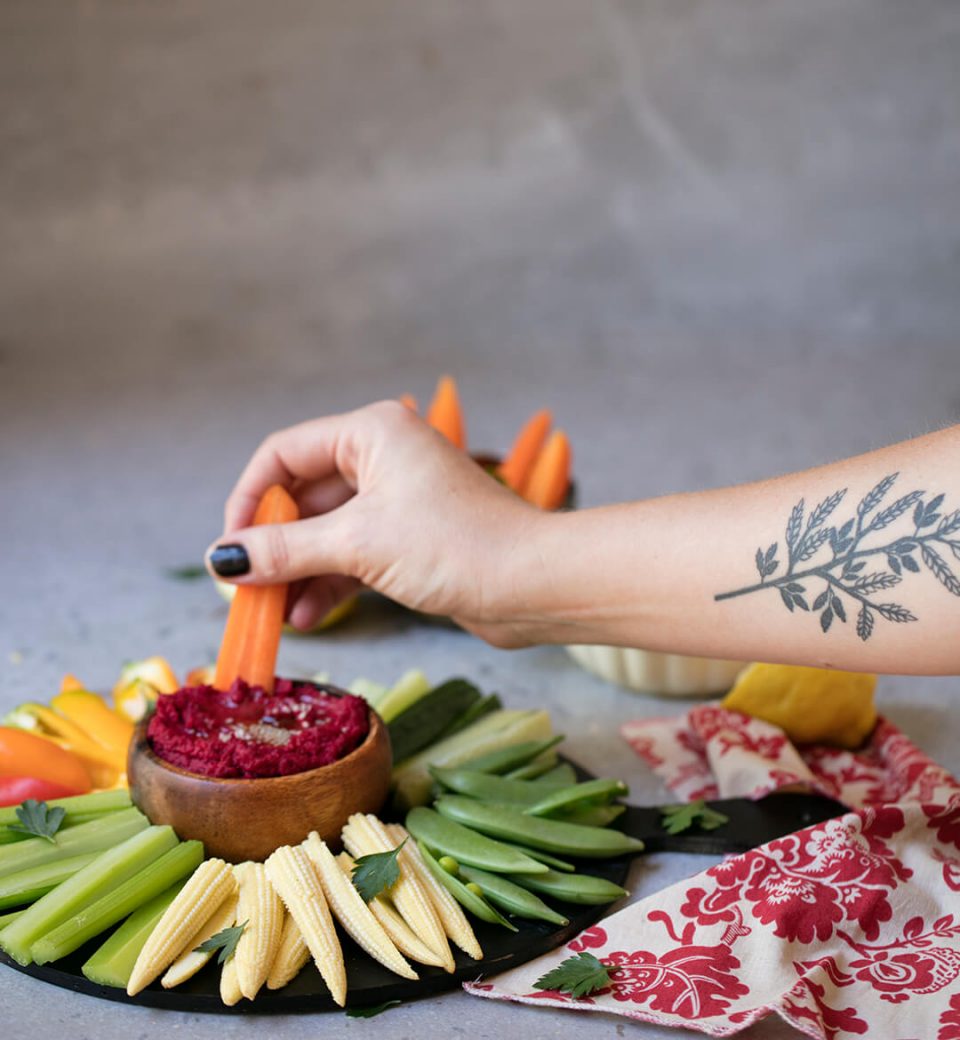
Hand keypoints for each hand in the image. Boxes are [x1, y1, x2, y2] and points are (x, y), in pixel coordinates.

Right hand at [206, 400, 546, 645]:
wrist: (533, 586)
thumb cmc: (454, 546)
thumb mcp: (358, 544)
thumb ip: (285, 549)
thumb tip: (221, 559)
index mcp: (372, 431)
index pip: (285, 453)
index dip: (249, 498)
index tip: (229, 547)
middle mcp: (383, 456)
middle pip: (304, 495)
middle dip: (273, 544)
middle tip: (245, 589)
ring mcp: (398, 498)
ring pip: (327, 530)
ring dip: (297, 571)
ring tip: (272, 613)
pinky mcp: (410, 537)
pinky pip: (353, 554)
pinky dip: (329, 582)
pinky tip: (306, 618)